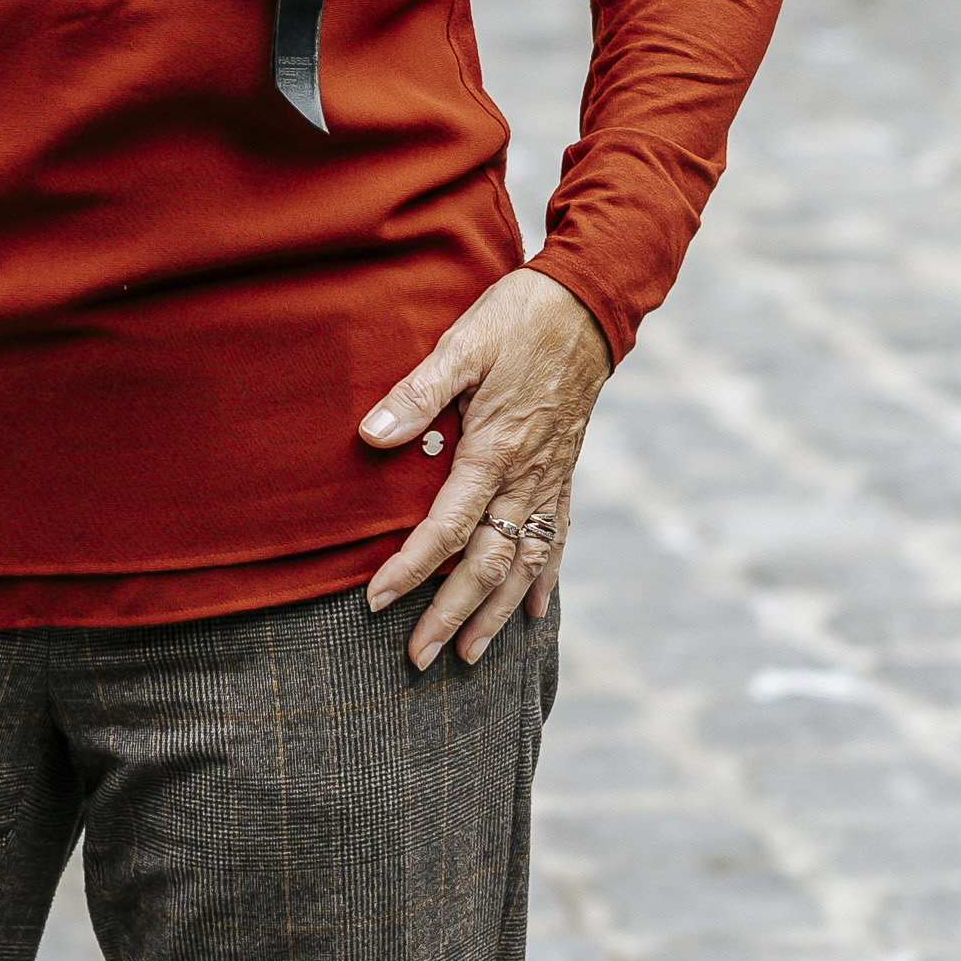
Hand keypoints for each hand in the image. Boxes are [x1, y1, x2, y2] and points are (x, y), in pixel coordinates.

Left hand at [357, 268, 609, 672]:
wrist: (590, 303)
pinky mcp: (564, 470)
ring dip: (496, 612)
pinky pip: (556, 536)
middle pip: (487, 563)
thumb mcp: (462, 344)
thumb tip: (371, 436)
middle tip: (419, 658)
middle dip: (452, 614)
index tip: (376, 602)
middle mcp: (526, 476)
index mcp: (495, 450)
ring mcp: (550, 478)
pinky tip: (533, 611)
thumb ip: (417, 393)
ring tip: (471, 654)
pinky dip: (544, 578)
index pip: (446, 527)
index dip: (411, 569)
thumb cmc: (520, 318)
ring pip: (525, 563)